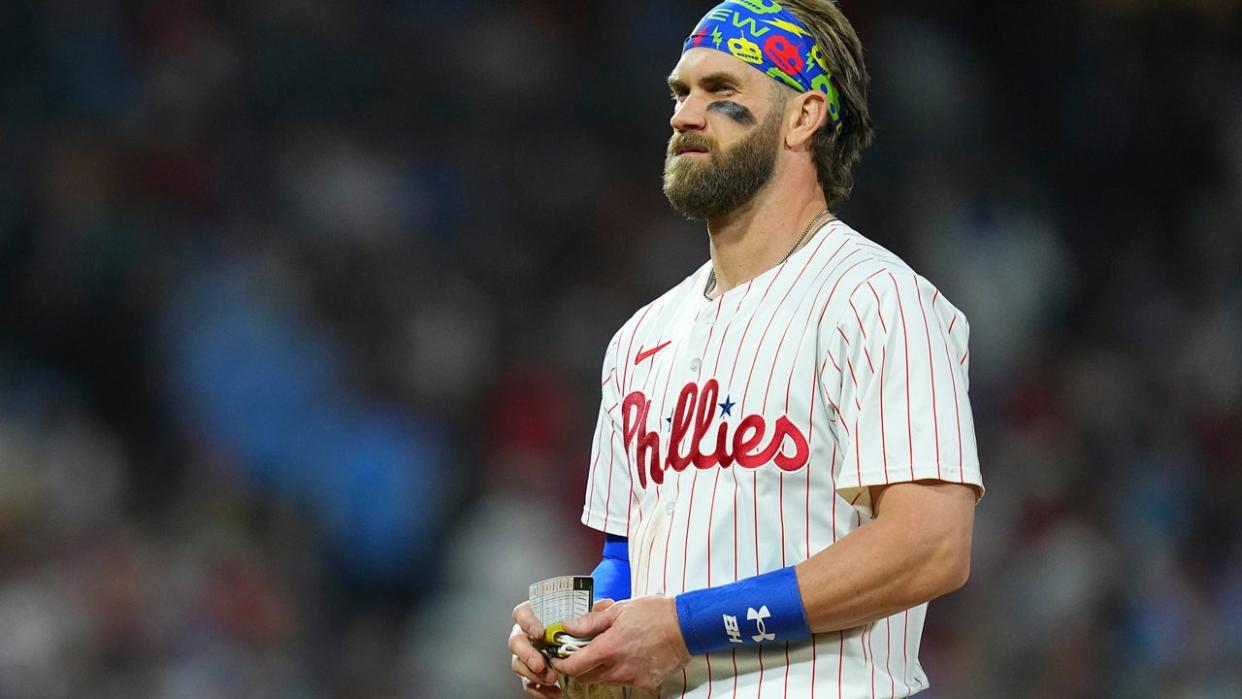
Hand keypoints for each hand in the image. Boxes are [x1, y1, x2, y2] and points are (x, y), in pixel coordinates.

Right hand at [511, 599, 616, 697]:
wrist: (585, 649)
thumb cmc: (580, 628)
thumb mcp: (589, 618)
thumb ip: (592, 613)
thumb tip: (596, 610)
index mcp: (536, 616)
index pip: (522, 613)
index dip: (527, 622)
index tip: (539, 632)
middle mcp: (528, 635)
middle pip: (516, 641)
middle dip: (527, 654)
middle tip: (540, 664)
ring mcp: (528, 655)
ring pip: (518, 664)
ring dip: (532, 674)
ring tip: (551, 679)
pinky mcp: (532, 673)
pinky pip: (529, 683)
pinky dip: (540, 690)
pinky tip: (554, 692)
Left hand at [550, 596, 691, 689]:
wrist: (687, 626)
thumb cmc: (654, 613)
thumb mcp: (618, 610)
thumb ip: (590, 622)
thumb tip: (568, 626)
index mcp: (608, 648)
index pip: (574, 666)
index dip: (561, 664)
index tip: (558, 658)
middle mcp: (618, 668)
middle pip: (587, 677)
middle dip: (580, 667)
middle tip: (582, 653)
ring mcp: (633, 678)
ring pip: (606, 680)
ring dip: (601, 669)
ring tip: (611, 649)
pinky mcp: (646, 683)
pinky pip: (626, 681)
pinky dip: (622, 671)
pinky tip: (630, 656)